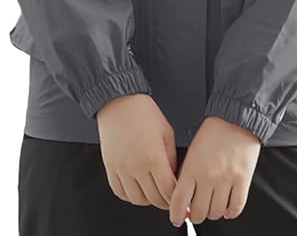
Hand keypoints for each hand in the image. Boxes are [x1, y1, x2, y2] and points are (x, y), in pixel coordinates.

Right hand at [97, 93, 179, 212]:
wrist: (119, 102)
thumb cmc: (143, 112)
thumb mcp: (167, 131)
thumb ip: (171, 156)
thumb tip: (173, 174)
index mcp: (153, 157)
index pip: (168, 190)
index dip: (176, 197)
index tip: (179, 196)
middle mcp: (136, 167)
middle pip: (153, 198)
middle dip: (164, 202)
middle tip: (169, 198)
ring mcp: (121, 169)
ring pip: (136, 199)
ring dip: (147, 201)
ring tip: (154, 194)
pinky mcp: (110, 168)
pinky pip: (119, 192)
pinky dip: (129, 196)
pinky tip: (137, 190)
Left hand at [168, 116, 260, 225]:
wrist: (236, 117)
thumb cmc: (213, 131)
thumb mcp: (192, 151)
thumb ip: (186, 174)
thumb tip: (183, 198)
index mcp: (192, 167)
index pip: (179, 202)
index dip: (176, 216)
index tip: (177, 218)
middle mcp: (208, 176)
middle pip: (198, 213)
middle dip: (195, 216)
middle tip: (197, 210)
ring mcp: (226, 178)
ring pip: (216, 213)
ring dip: (213, 213)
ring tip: (213, 205)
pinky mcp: (243, 178)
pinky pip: (236, 206)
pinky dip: (231, 212)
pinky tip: (227, 208)